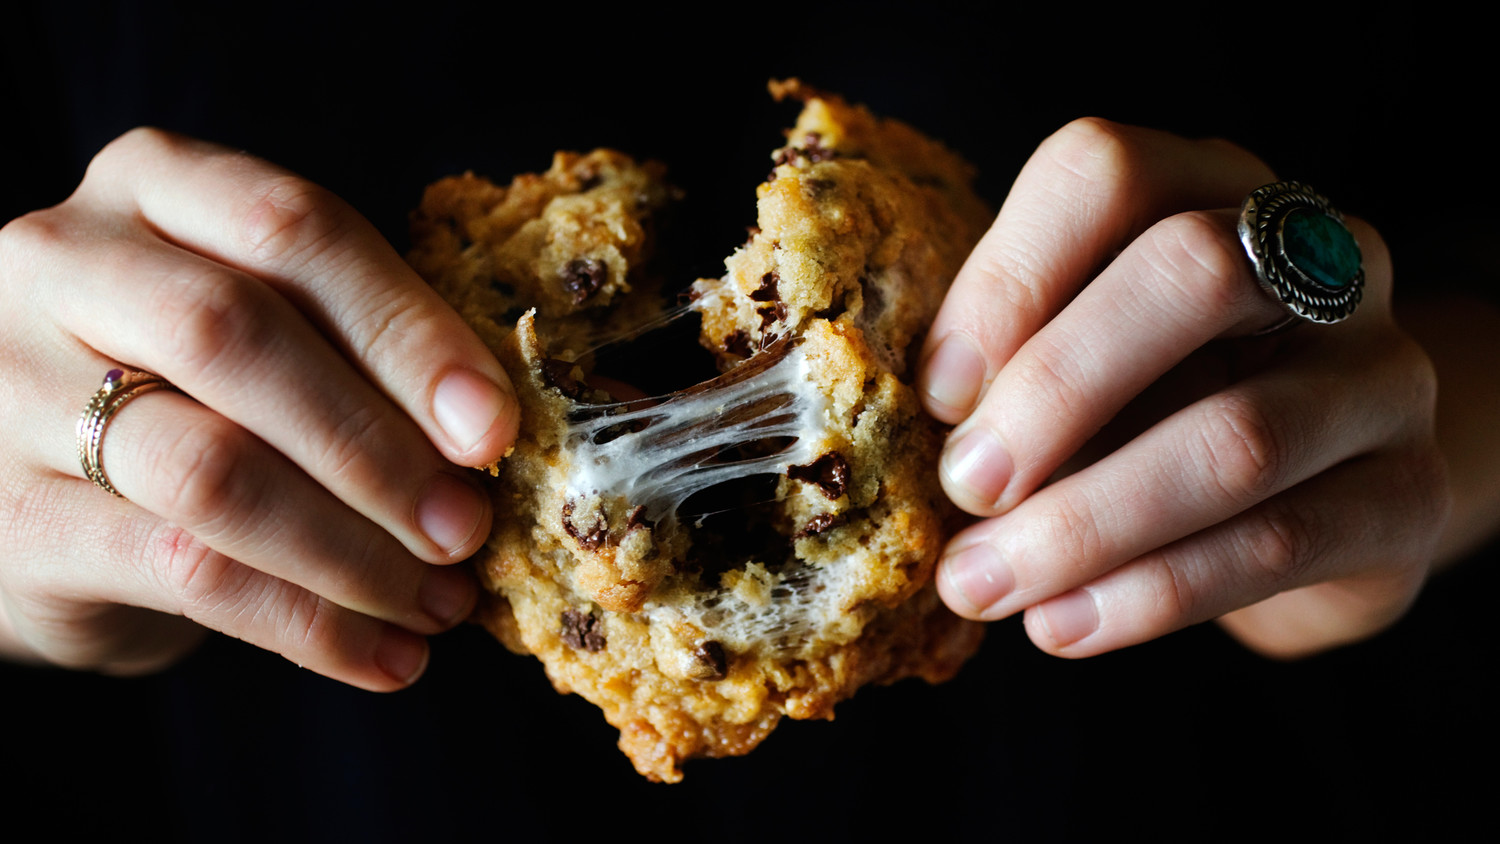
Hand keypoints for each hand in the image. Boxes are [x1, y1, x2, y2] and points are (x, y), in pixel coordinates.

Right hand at [0, 129, 519, 689]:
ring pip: (212, 468)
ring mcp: (13, 387)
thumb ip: (356, 344)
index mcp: (154, 185)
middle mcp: (65, 262)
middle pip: (239, 337)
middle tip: (466, 528)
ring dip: (352, 550)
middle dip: (378, 446)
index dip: (407, 331)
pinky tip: (382, 654)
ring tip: (438, 601)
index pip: (295, 230)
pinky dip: (306, 624)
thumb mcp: (265, 326)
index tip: (493, 427)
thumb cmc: (191, 387)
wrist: (40, 489)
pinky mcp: (14, 521)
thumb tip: (493, 429)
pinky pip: (184, 573)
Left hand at [917, 119, 1447, 658]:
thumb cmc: (1156, 409)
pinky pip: (1275, 545)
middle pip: (1190, 273)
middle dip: (1053, 390)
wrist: (1313, 499)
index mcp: (1209, 192)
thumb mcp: (1082, 360)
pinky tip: (1061, 623)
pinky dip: (1147, 594)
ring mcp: (1379, 374)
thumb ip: (1014, 365)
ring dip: (1083, 523)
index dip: (1008, 278)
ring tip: (983, 583)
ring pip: (1235, 437)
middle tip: (963, 488)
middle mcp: (1317, 259)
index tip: (937, 394)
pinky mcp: (1406, 495)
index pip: (1107, 171)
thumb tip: (925, 422)